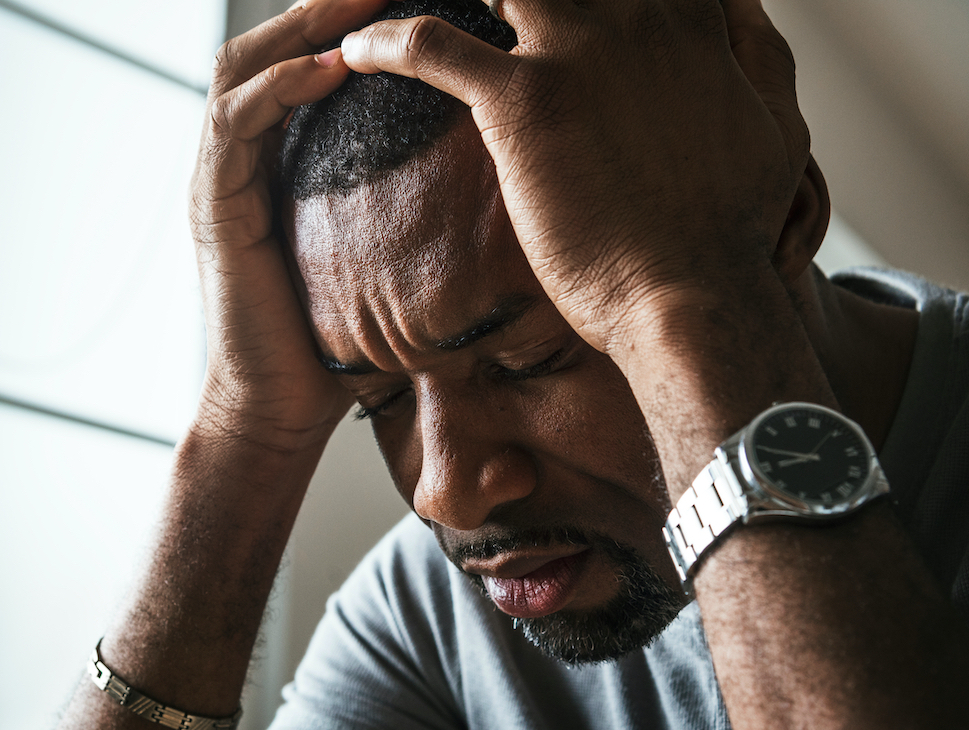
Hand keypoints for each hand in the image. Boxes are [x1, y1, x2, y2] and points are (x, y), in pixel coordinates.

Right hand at [190, 0, 386, 448]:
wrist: (280, 407)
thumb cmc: (335, 341)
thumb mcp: (379, 258)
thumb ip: (404, 211)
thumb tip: (487, 184)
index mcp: (278, 163)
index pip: (303, 64)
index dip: (347, 23)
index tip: (407, 0)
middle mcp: (243, 159)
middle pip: (270, 47)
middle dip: (325, 7)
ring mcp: (221, 179)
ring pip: (242, 68)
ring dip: (301, 27)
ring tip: (360, 2)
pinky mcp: (212, 206)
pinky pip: (236, 124)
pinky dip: (281, 87)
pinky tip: (331, 67)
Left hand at [338, 0, 810, 355]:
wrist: (694, 295)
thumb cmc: (735, 227)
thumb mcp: (777, 121)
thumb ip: (756, 51)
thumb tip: (738, 12)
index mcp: (688, 13)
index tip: (522, 11)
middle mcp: (633, 12)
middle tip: (473, 10)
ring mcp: (577, 49)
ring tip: (380, 11)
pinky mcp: (526, 101)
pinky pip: (431, 46)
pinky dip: (386, 43)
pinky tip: (358, 55)